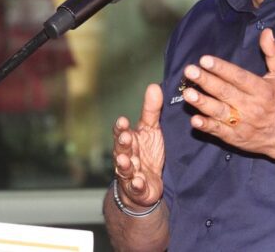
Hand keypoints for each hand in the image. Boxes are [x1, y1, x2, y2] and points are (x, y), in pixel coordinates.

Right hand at [112, 83, 164, 207]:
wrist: (145, 185)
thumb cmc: (147, 153)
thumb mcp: (151, 130)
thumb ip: (151, 110)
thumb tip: (154, 85)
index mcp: (129, 141)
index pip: (121, 132)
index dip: (121, 128)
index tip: (123, 121)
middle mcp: (126, 156)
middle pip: (121, 150)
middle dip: (122, 144)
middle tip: (126, 138)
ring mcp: (130, 174)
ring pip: (124, 169)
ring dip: (124, 165)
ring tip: (126, 161)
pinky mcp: (138, 189)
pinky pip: (136, 187)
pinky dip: (137, 185)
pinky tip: (139, 182)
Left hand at [181, 28, 274, 159]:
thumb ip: (274, 53)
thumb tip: (267, 32)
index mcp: (263, 90)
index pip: (239, 77)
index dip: (222, 68)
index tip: (205, 59)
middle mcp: (252, 107)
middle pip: (226, 93)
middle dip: (206, 81)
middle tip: (190, 71)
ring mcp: (243, 124)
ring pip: (220, 112)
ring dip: (203, 103)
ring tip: (187, 93)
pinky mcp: (235, 138)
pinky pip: (219, 132)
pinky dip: (207, 126)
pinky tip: (195, 120)